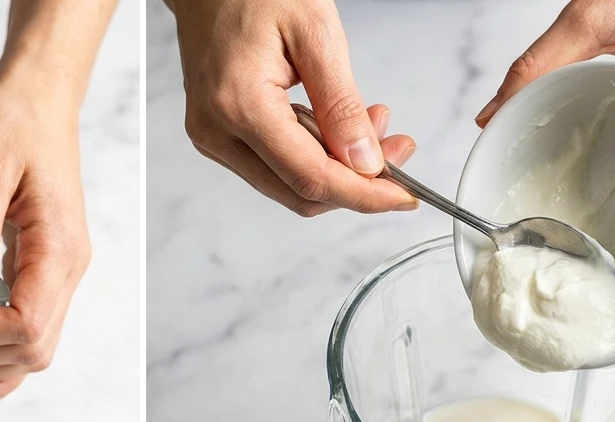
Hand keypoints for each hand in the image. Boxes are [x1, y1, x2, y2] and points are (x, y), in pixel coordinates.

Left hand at [0, 85, 90, 409]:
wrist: (39, 101)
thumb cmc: (14, 126)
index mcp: (57, 247)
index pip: (29, 324)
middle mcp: (68, 267)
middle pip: (36, 347)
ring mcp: (61, 270)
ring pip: (37, 345)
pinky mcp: (47, 267)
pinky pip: (33, 323)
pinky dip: (4, 348)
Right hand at [168, 0, 416, 216]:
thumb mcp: (315, 33)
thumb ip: (341, 104)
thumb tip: (366, 162)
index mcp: (239, 104)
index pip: (310, 177)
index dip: (363, 194)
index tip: (403, 195)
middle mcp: (216, 131)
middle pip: (298, 193)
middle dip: (355, 183)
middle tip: (396, 149)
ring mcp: (212, 137)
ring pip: (286, 186)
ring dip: (336, 168)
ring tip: (368, 122)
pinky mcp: (216, 136)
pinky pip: (271, 167)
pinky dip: (311, 156)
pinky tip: (333, 125)